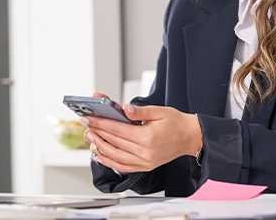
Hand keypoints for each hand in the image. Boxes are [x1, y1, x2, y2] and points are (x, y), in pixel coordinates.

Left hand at [83, 99, 201, 172]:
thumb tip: (125, 109)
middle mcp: (145, 153)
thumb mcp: (159, 111)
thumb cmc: (176, 123)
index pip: (117, 130)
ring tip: (90, 137)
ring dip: (100, 147)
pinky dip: (109, 161)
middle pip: (114, 142)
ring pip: (115, 156)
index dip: (100, 123)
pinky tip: (100, 154)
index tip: (88, 117)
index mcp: (147, 138)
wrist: (190, 138)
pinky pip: (123, 166)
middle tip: (85, 124)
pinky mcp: (145, 166)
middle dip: (97, 132)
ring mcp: (144, 162)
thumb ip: (140, 111)